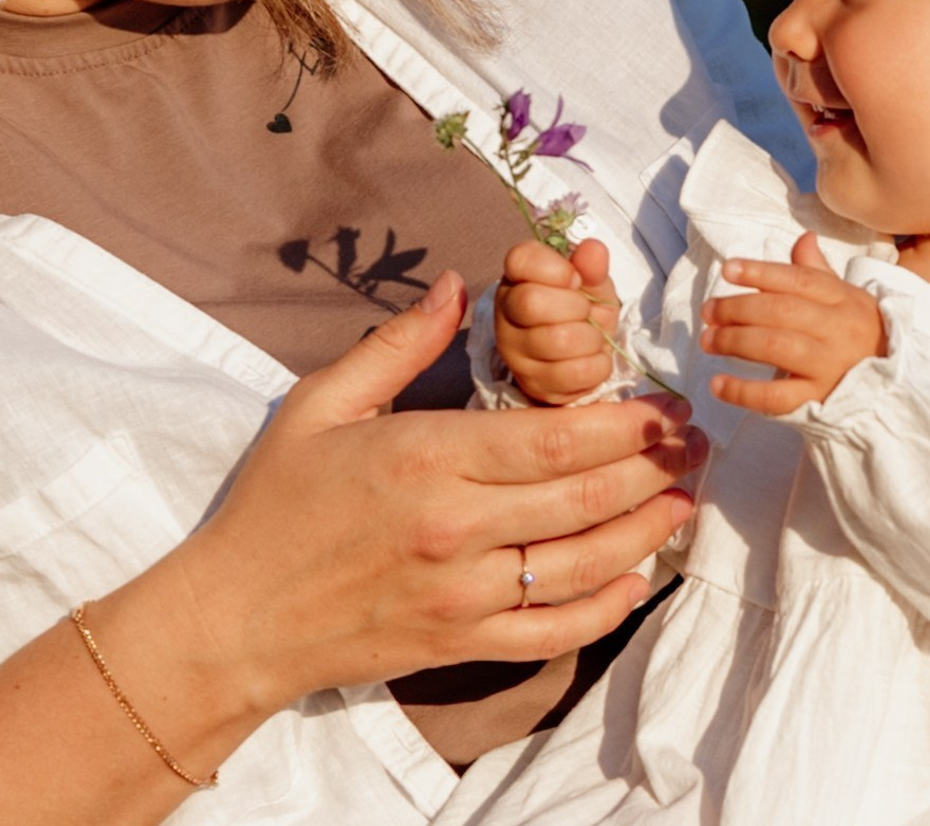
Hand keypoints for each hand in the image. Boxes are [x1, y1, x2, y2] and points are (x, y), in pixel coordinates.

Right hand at [178, 268, 699, 715]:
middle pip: (587, 495)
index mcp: (430, 457)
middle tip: (695, 443)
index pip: (558, 436)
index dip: (629, 421)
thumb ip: (400, 342)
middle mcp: (458, 528)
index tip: (666, 403)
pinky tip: (636, 581)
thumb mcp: (322, 403)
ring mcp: (464, 593)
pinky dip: (604, 609)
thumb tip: (458, 286)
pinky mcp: (461, 643)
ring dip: (646, 530)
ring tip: (684, 500)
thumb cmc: (276, 501)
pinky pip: (552, 631)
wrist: (234, 618)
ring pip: (583, 563)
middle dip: (655, 466)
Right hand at [495, 238, 620, 403]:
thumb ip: (591, 267)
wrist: (584, 357)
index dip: (554, 268)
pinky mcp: (531, 383)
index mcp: (518, 277)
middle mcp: (506, 311)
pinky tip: (591, 360)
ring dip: (591, 339)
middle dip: (575, 307)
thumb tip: (593, 248)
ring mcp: (513, 351)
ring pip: (557, 341)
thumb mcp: (592, 284)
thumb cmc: (583, 311)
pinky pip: (573, 374)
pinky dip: (597, 366)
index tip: (575, 279)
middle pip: (531, 303)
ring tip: (591, 337)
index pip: (520, 259)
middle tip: (585, 312)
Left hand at [700, 231, 886, 413]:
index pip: (799, 280)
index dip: (761, 272)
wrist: (899, 388)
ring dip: (735, 341)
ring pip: (776, 347)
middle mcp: (837, 330)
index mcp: (843, 300)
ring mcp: (829, 367)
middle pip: (781, 312)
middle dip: (737, 308)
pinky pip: (778, 397)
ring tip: (707, 340)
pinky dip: (743, 391)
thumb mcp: (848, 300)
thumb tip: (803, 238)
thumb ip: (818, 272)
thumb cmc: (861, 336)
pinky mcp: (819, 401)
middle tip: (708, 311)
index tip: (728, 270)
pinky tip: (717, 384)